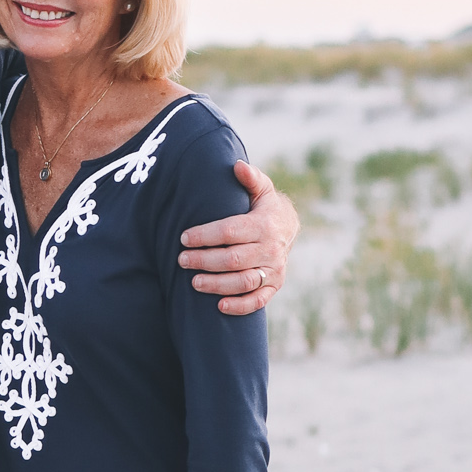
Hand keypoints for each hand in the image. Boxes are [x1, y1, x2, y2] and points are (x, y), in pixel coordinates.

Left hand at [177, 162, 299, 315]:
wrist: (289, 227)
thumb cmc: (264, 207)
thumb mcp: (261, 189)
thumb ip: (250, 178)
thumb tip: (237, 166)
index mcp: (264, 225)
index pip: (230, 231)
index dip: (205, 235)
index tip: (184, 238)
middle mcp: (271, 249)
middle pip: (233, 259)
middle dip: (204, 260)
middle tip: (181, 260)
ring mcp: (274, 270)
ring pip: (243, 282)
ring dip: (216, 284)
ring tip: (193, 282)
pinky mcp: (275, 285)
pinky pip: (258, 300)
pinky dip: (240, 306)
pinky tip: (219, 306)